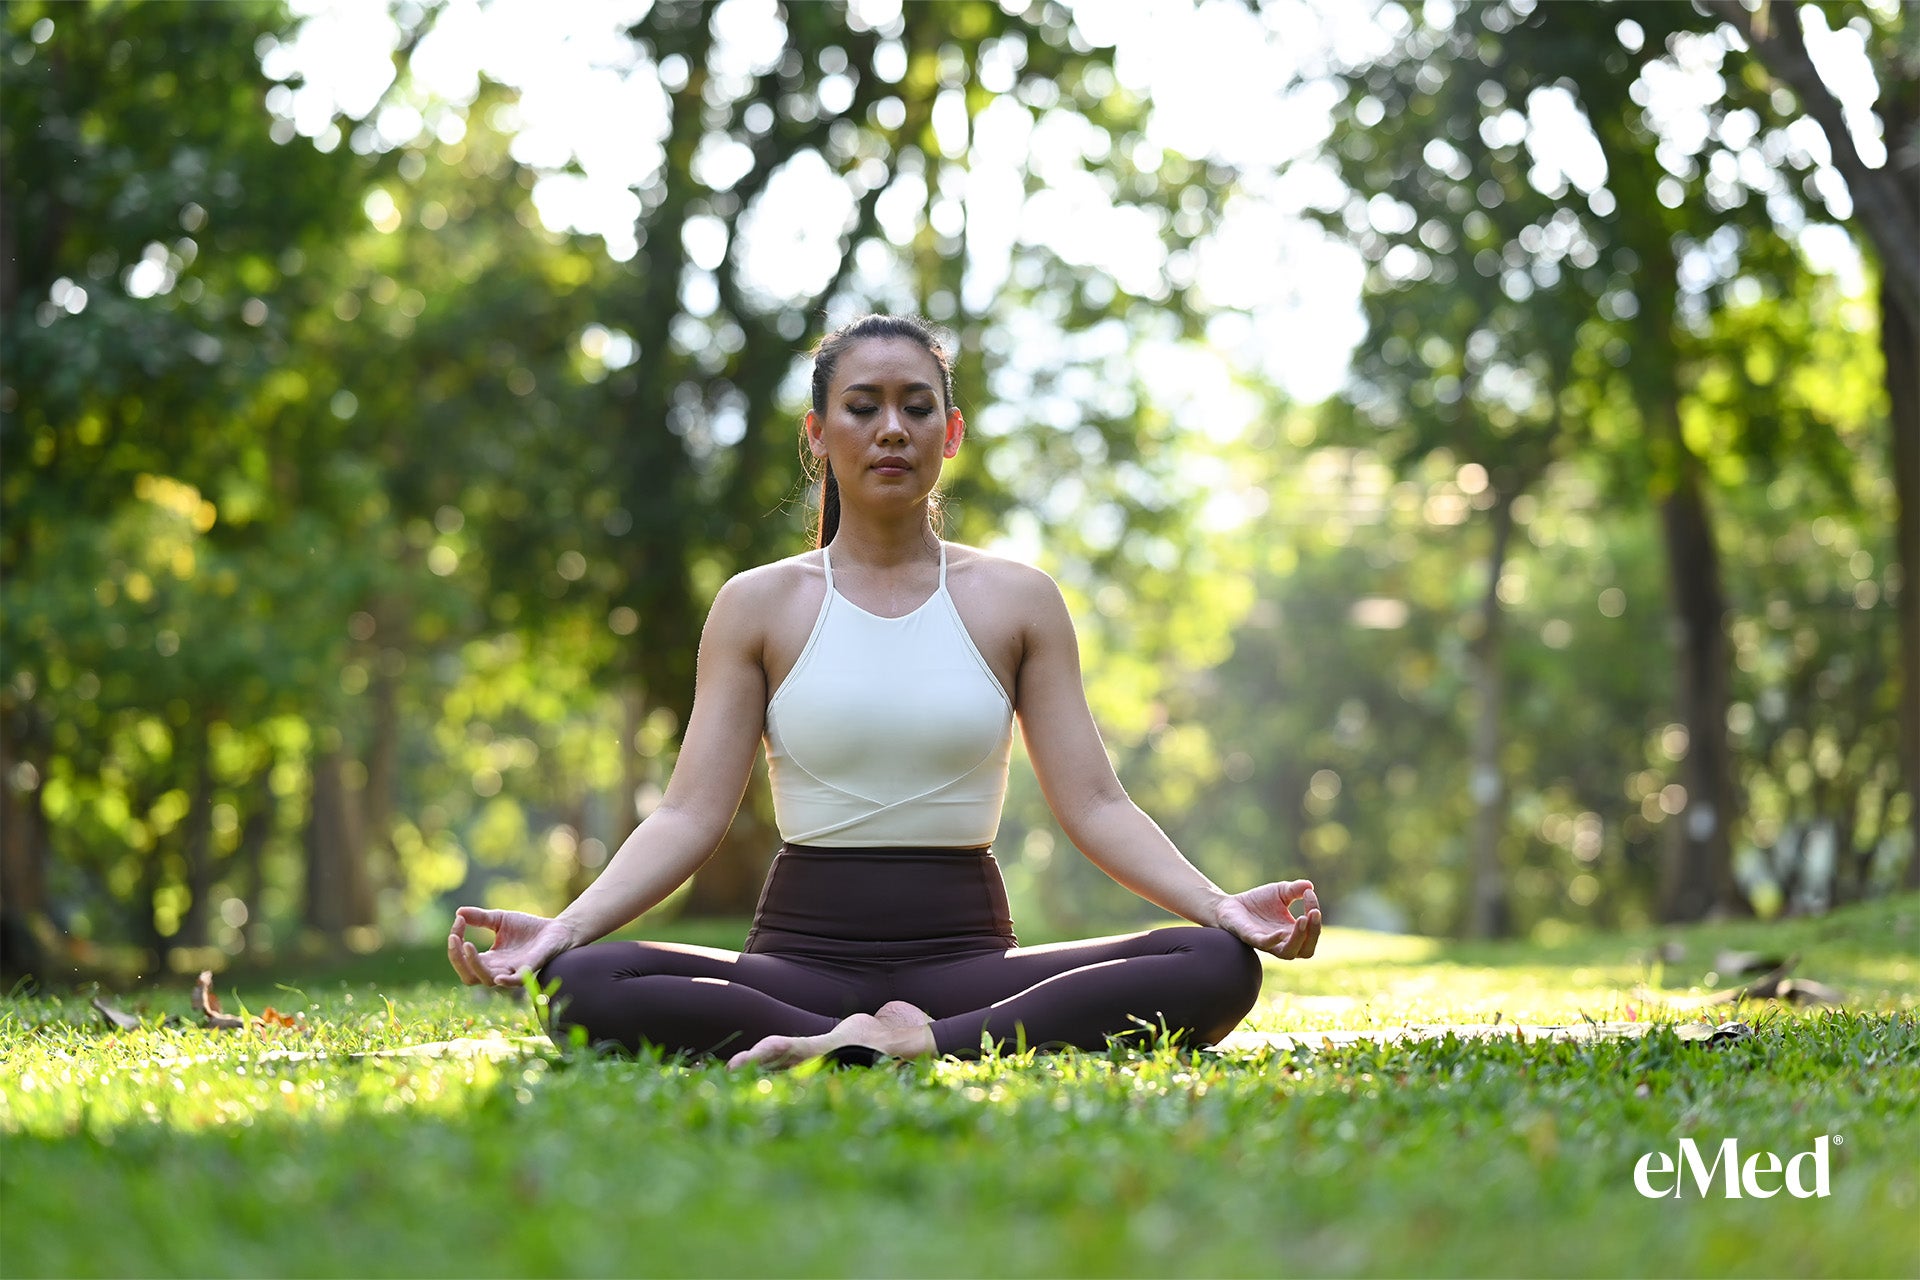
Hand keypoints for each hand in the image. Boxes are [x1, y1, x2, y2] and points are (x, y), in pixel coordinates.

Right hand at [448, 907, 573, 987]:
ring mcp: (513, 971)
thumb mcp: (500, 919)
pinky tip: (498, 977)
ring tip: (468, 945)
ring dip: (473, 964)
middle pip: (468, 976)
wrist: (557, 928)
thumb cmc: (528, 928)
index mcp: (489, 960)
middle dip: (457, 958)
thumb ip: (480, 918)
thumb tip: (458, 913)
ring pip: (486, 980)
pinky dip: (507, 982)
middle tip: (455, 937)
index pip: (463, 959)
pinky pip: (517, 982)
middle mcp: (498, 970)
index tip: (458, 921)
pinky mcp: (530, 969)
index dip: (456, 943)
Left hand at [1216, 880, 1320, 960]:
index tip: (1308, 893)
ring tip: (1302, 919)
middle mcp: (1282, 942)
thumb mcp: (1281, 891)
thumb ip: (1295, 889)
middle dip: (1314, 932)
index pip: (1312, 931)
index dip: (1315, 913)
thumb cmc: (1257, 902)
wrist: (1230, 905)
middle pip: (1307, 951)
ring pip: (1289, 953)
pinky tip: (1282, 931)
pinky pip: (1265, 945)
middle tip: (1314, 912)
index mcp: (1292, 932)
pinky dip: (1274, 940)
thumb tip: (1310, 886)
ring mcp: (1267, 942)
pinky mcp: (1250, 938)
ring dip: (1299, 938)